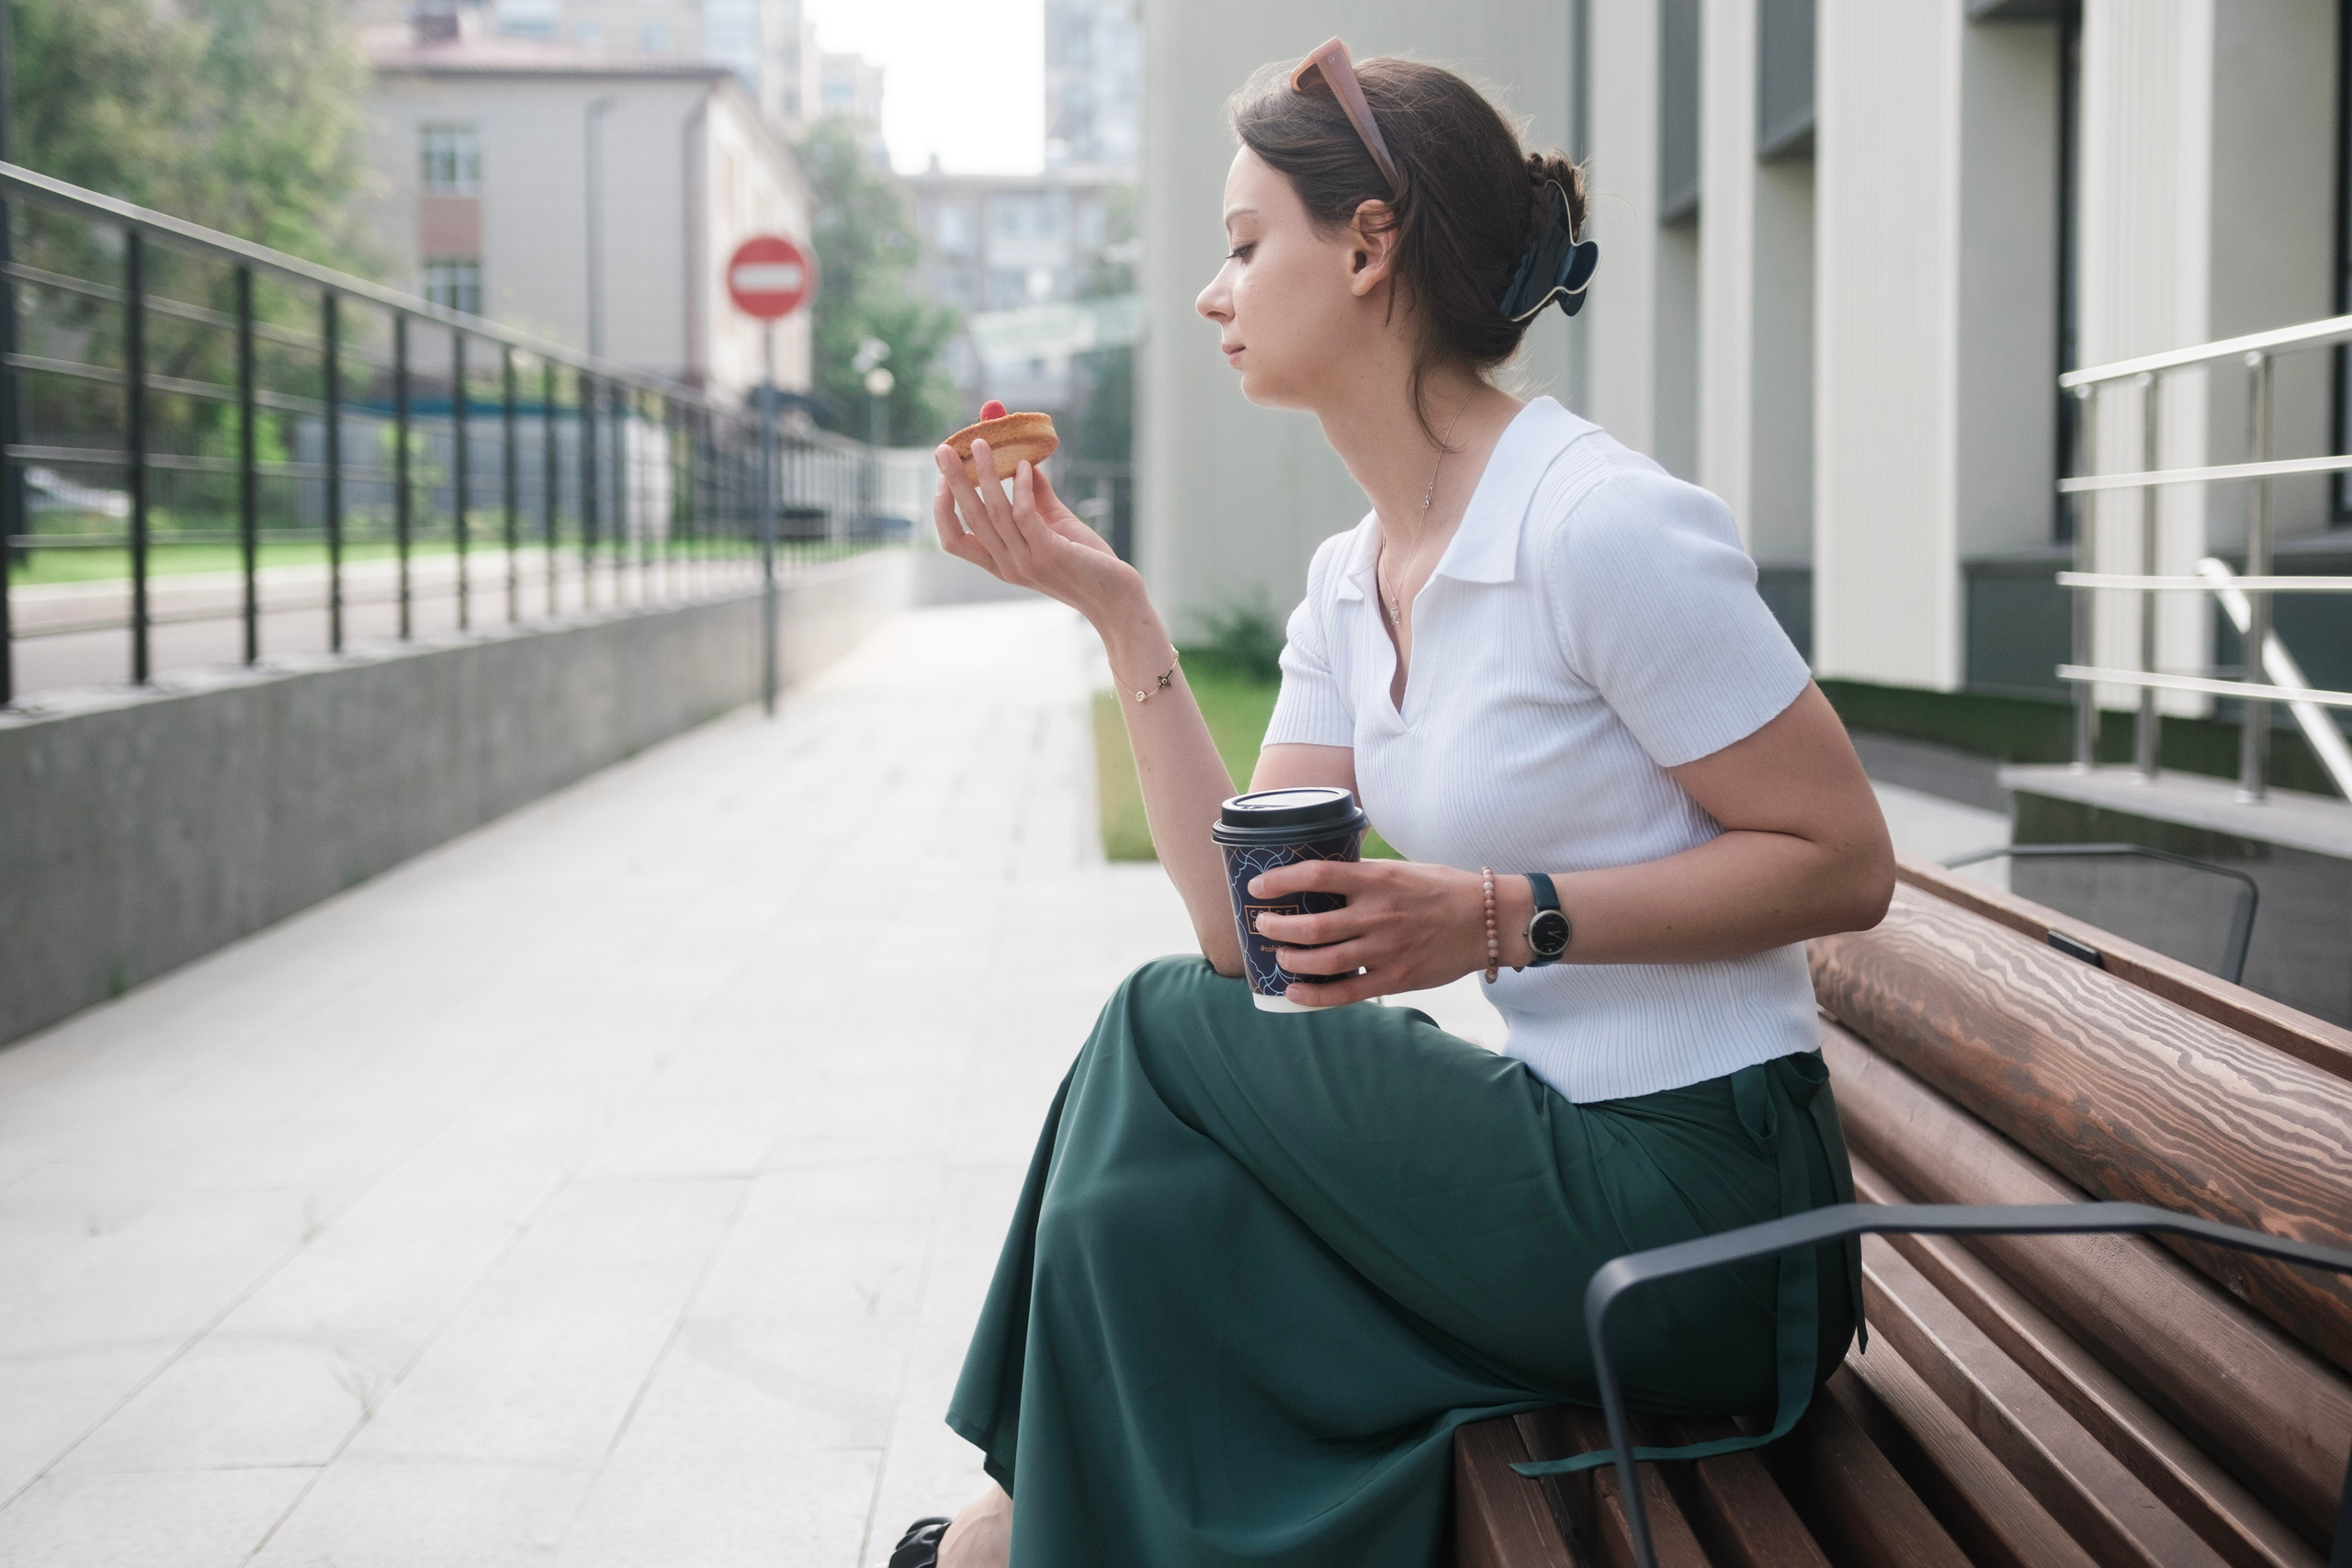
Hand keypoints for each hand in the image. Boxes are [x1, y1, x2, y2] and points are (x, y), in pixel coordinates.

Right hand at [933, 428, 1136, 618]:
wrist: (1116, 596)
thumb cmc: (1086, 562)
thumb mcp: (1054, 526)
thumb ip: (1035, 498)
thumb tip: (1021, 462)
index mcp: (999, 563)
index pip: (953, 540)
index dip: (942, 509)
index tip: (943, 477)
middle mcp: (1006, 566)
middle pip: (967, 519)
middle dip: (953, 481)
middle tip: (944, 449)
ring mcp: (1026, 562)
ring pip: (993, 512)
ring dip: (985, 474)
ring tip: (983, 444)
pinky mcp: (1049, 554)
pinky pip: (1024, 514)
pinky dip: (1020, 487)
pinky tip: (1024, 466)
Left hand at [1248, 858, 1512, 1006]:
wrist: (1489, 920)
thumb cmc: (1444, 890)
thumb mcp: (1402, 869)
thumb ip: (1365, 875)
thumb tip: (1323, 875)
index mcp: (1378, 880)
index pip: (1318, 875)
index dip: (1281, 880)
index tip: (1258, 885)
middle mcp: (1379, 914)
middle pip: (1313, 925)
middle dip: (1278, 928)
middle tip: (1263, 925)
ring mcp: (1387, 949)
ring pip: (1325, 961)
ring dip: (1292, 960)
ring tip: (1278, 956)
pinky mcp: (1396, 977)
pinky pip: (1348, 992)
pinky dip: (1315, 995)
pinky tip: (1293, 992)